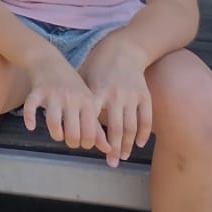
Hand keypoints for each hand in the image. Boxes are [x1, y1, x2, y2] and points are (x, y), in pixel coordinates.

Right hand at [22, 51, 107, 153]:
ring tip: (58, 134)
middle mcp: (71, 99)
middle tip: (71, 140)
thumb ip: (97, 127)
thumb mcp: (87, 102)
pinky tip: (31, 127)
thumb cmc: (71, 85)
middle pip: (72, 132)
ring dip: (55, 135)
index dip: (86, 144)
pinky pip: (31, 107)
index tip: (83, 142)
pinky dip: (29, 118)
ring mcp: (53, 95)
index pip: (90, 133)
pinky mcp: (37, 91)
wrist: (49, 60)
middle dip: (71, 143)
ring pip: (53, 123)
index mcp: (87, 102)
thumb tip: (108, 150)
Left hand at [80, 36, 152, 164]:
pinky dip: (143, 133)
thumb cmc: (99, 64)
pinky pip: (146, 119)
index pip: (93, 118)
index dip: (92, 135)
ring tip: (123, 156)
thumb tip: (65, 118)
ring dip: (128, 145)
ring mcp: (132, 96)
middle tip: (111, 162)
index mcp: (98, 90)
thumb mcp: (85, 76)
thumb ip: (80, 97)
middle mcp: (115, 94)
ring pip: (131, 127)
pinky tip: (139, 144)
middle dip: (113, 148)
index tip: (88, 148)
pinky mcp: (145, 95)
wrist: (124, 49)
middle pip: (115, 128)